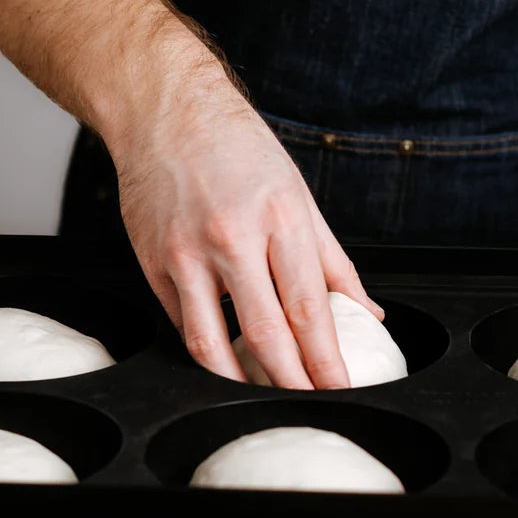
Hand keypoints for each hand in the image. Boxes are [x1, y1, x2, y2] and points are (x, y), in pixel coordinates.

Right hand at [113, 93, 381, 388]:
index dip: (326, 360)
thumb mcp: (299, 195)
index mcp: (279, 217)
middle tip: (307, 406)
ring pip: (210, 342)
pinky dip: (206, 349)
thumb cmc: (237, 148)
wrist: (165, 111)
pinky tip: (226, 361)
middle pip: (265, 333)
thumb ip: (333, 261)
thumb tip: (365, 311)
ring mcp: (186, 253)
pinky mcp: (152, 262)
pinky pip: (181, 322)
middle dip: (291, 382)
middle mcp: (232, 237)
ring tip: (263, 399)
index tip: (339, 388)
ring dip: (240, 383)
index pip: (309, 307)